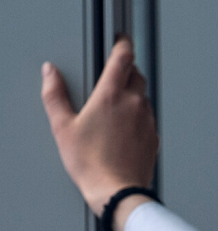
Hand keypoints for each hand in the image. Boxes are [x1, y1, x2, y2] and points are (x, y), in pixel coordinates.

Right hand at [41, 37, 159, 230]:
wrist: (117, 191)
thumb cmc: (90, 163)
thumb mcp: (62, 127)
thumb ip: (55, 95)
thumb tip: (50, 73)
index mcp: (111, 95)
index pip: (123, 57)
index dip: (123, 43)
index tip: (121, 38)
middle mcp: (135, 104)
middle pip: (137, 74)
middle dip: (126, 70)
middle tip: (112, 75)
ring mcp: (148, 120)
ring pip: (144, 96)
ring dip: (132, 94)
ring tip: (113, 107)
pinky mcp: (154, 136)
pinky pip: (148, 117)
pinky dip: (138, 115)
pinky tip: (122, 128)